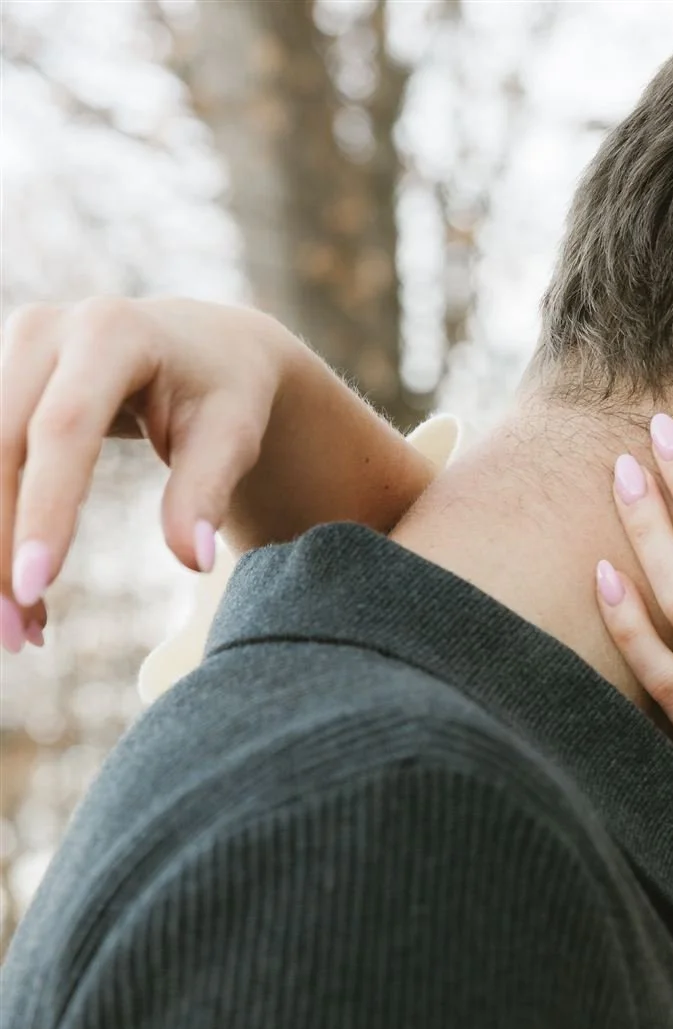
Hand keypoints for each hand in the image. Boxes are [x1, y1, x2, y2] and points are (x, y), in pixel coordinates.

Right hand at [0, 297, 432, 650]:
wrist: (203, 345)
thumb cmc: (226, 393)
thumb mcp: (233, 435)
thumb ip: (207, 492)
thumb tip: (194, 560)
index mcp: (112, 333)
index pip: (62, 431)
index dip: (42, 510)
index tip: (31, 587)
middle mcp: (45, 331)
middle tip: (13, 637)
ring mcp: (9, 350)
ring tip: (20, 629)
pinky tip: (10, 592)